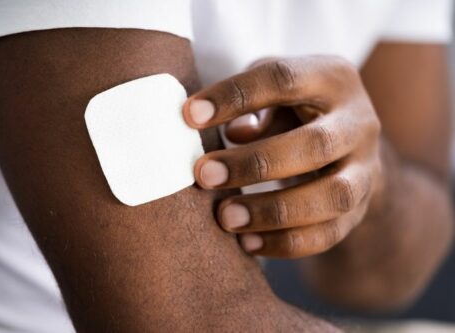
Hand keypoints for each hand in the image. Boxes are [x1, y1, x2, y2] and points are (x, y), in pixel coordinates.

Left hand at [183, 56, 382, 257]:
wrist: (349, 145)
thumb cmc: (295, 111)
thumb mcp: (275, 94)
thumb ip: (252, 106)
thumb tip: (232, 134)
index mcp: (332, 79)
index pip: (284, 80)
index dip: (235, 96)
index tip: (190, 115)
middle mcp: (358, 122)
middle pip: (315, 144)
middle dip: (254, 163)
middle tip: (204, 174)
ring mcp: (366, 168)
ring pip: (331, 195)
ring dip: (273, 211)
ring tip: (225, 217)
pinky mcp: (360, 208)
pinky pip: (330, 233)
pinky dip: (287, 243)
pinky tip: (247, 243)